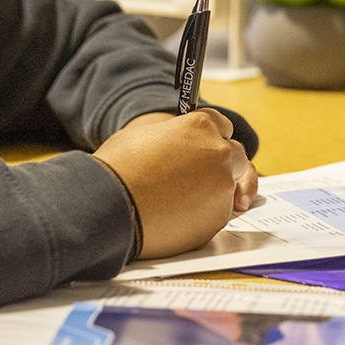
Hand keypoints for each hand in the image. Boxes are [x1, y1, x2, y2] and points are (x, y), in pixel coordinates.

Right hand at [95, 110, 253, 258]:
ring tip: (180, 198)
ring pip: (229, 188)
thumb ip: (174, 137)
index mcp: (201, 126)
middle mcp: (219, 154)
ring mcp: (222, 188)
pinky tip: (177, 215)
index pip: (223, 126)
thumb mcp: (144, 135)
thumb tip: (176, 145)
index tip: (207, 144)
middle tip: (199, 173)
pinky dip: (203, 215)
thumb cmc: (118, 168)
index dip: (212, 136)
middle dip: (221, 163)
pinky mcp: (218, 219)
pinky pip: (216, 214)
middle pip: (236, 156)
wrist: (109, 206)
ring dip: (212, 191)